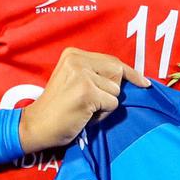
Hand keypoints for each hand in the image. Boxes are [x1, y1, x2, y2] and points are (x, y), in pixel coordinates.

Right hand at [19, 48, 149, 153]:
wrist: (36, 125)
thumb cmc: (58, 108)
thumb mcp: (74, 81)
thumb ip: (95, 74)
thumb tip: (128, 78)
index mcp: (73, 54)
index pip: (112, 60)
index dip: (129, 73)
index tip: (144, 82)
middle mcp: (77, 60)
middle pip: (118, 72)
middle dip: (112, 91)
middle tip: (90, 103)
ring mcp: (82, 75)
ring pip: (116, 91)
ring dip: (105, 105)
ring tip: (84, 110)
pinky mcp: (87, 92)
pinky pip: (112, 104)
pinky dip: (102, 115)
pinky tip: (84, 116)